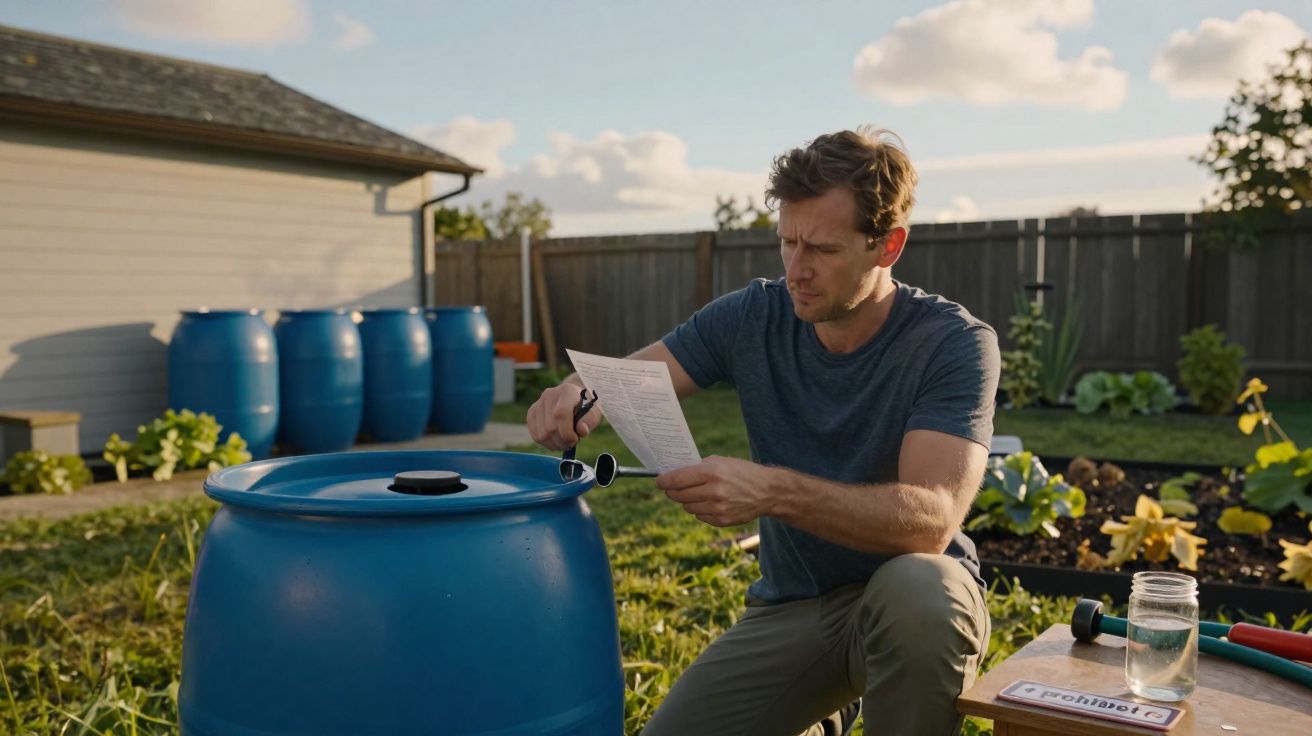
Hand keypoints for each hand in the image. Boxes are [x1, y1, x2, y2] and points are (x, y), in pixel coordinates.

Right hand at [527, 383, 601, 450]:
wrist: (575, 399)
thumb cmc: (586, 407)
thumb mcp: (594, 413)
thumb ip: (589, 421)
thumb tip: (581, 431)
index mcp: (567, 391)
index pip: (561, 414)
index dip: (567, 432)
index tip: (575, 440)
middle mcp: (549, 394)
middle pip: (550, 427)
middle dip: (563, 441)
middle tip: (572, 443)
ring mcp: (538, 403)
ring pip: (541, 435)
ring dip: (554, 445)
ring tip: (565, 443)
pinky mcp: (531, 413)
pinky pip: (535, 435)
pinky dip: (546, 443)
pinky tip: (556, 440)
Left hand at [656, 456, 777, 526]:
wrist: (766, 491)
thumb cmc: (741, 472)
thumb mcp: (721, 461)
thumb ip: (697, 468)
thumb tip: (674, 475)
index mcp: (711, 472)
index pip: (676, 479)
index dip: (663, 481)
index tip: (659, 481)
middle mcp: (713, 491)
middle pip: (678, 495)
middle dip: (673, 491)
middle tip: (672, 488)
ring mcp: (717, 508)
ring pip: (687, 507)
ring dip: (687, 501)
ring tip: (699, 494)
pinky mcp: (721, 520)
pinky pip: (699, 516)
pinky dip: (700, 510)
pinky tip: (710, 502)